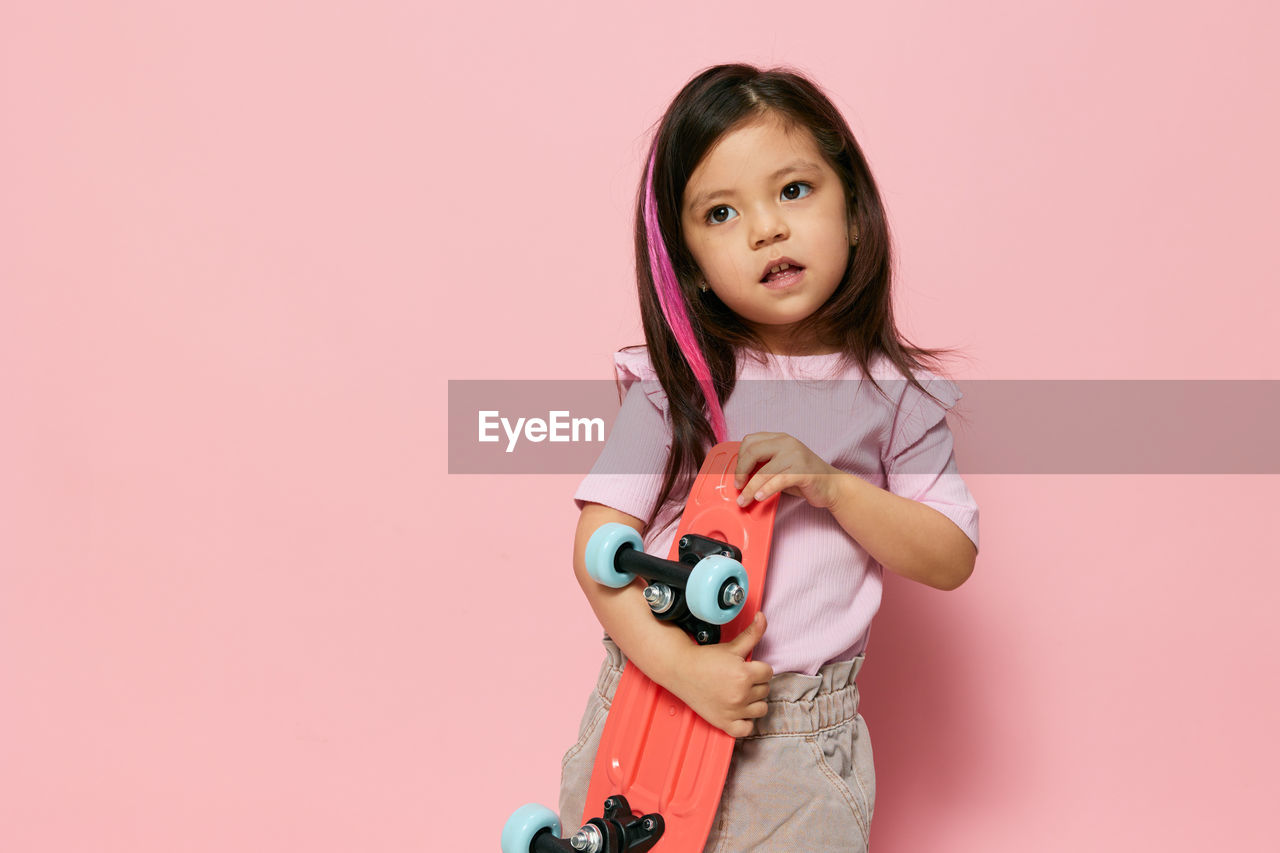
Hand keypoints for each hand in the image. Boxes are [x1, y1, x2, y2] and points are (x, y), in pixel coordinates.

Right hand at [668, 612, 773, 737]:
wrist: (681, 671)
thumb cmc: (705, 658)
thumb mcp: (731, 646)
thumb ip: (752, 633)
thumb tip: (763, 616)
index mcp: (744, 675)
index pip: (768, 672)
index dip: (758, 668)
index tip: (746, 667)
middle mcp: (741, 695)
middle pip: (765, 690)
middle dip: (755, 683)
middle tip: (739, 678)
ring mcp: (733, 711)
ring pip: (761, 709)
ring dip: (754, 702)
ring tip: (740, 693)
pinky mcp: (725, 723)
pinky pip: (747, 729)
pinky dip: (745, 722)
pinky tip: (738, 710)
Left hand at [734, 432, 843, 508]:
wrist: (832, 485)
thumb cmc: (803, 477)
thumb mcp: (781, 465)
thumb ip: (763, 465)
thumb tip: (739, 476)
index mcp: (779, 438)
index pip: (750, 441)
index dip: (739, 459)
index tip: (737, 475)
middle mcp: (787, 443)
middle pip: (753, 452)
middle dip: (741, 472)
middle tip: (738, 487)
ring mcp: (795, 455)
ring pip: (763, 471)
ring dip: (750, 489)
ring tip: (744, 500)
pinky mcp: (802, 471)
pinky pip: (778, 481)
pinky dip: (765, 490)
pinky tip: (759, 498)